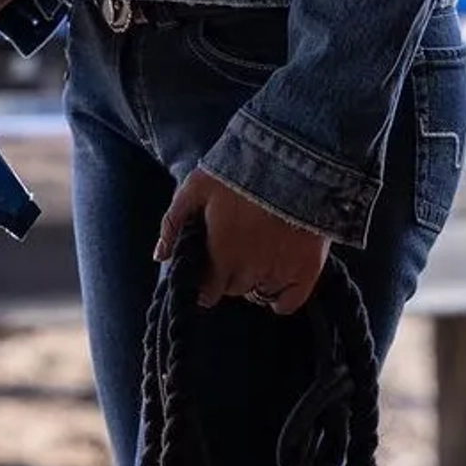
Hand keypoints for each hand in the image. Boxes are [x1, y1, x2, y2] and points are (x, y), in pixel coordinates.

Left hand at [157, 168, 330, 316]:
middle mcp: (250, 270)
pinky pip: (287, 303)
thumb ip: (173, 224)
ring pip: (257, 294)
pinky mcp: (306, 273)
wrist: (290, 162)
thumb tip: (159, 256)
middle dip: (228, 275)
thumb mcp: (195, 189)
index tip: (207, 272)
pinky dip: (279, 297)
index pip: (207, 292)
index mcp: (222, 254)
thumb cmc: (237, 172)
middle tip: (232, 251)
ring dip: (252, 281)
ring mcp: (279, 274)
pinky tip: (274, 277)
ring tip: (253, 256)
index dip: (204, 284)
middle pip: (233, 290)